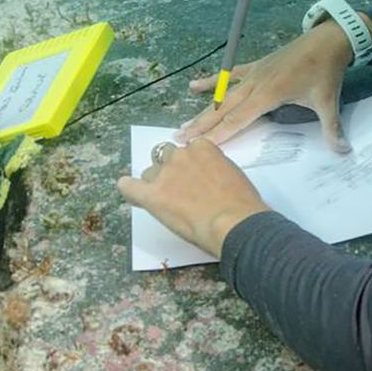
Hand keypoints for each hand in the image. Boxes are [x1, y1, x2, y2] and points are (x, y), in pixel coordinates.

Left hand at [117, 138, 269, 258]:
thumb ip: (214, 169)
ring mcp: (165, 174)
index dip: (188, 165)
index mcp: (203, 147)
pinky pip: (129, 187)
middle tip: (181, 191)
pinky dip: (129, 190)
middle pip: (165, 158)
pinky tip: (133, 195)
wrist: (234, 223)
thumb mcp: (233, 175)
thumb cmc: (242, 204)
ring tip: (168, 203)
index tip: (192, 177)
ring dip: (155, 184)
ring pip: (150, 173)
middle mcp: (181, 155)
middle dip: (170, 172)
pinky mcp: (152, 195)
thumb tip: (206, 178)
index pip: (186, 149)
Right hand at [178, 19, 366, 152]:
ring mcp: (254, 74)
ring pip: (223, 96)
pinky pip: (231, 76)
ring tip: (183, 124)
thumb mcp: (328, 101)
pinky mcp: (257, 66)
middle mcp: (255, 84)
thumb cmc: (326, 71)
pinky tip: (193, 86)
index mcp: (269, 94)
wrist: (327, 39)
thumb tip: (343, 151)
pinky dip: (213, 82)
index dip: (218, 134)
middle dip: (201, 125)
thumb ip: (332, 128)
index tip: (200, 146)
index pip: (238, 119)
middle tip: (178, 139)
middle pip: (223, 109)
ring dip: (204, 110)